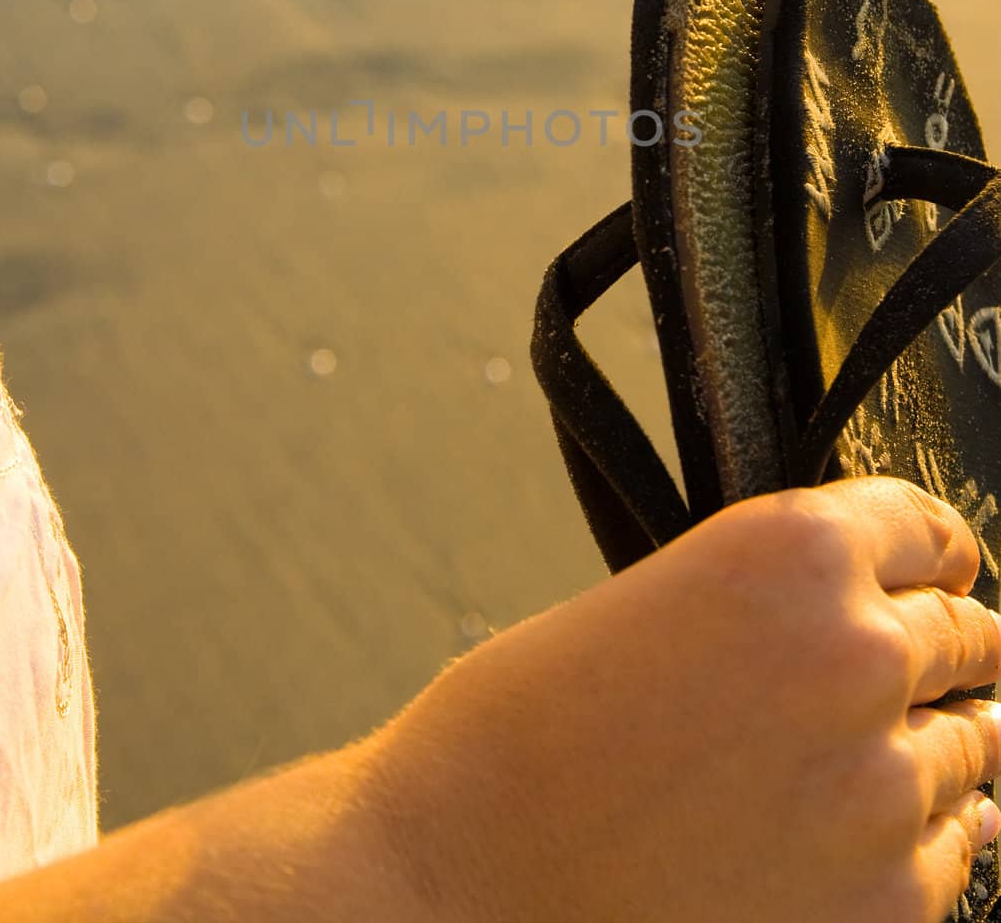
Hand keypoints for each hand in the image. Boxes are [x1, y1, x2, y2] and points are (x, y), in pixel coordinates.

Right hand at [367, 476, 1000, 921]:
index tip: (941, 571)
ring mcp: (880, 789)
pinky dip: (914, 840)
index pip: (928, 528)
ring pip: (966, 747)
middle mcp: (856, 655)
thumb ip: (778, 601)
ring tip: (856, 766)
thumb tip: (871, 625)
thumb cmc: (526, 740)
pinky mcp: (884, 906)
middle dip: (938, 649)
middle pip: (964, 635)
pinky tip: (849, 839)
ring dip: (927, 746)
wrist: (463, 880)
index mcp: (791, 553)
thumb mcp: (655, 603)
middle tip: (908, 670)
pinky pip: (949, 851)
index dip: (934, 553)